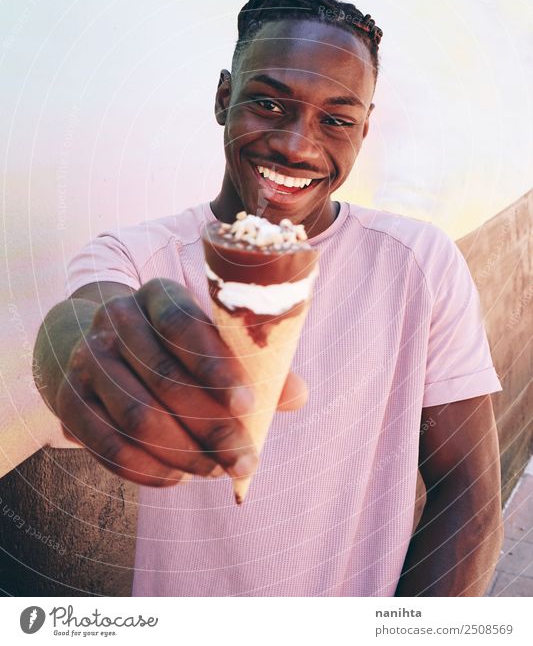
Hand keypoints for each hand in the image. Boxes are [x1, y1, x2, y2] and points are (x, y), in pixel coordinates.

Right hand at [55, 279, 306, 486]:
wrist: (98, 345)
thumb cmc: (173, 346)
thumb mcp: (210, 340)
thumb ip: (254, 364)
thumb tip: (297, 395)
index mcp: (157, 294)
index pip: (183, 324)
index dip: (216, 365)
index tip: (248, 402)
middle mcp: (115, 319)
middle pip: (163, 377)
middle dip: (210, 425)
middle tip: (244, 458)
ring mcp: (87, 358)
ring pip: (136, 416)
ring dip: (183, 453)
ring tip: (217, 471)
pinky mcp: (70, 400)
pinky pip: (107, 445)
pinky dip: (146, 469)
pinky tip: (178, 478)